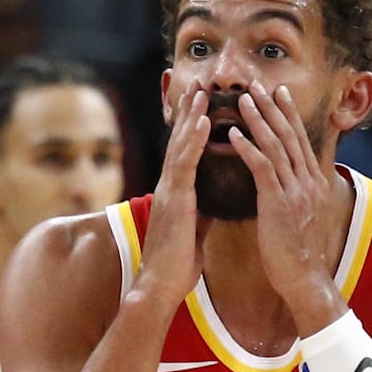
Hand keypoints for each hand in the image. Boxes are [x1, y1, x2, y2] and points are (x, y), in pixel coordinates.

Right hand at [137, 82, 211, 307]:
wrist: (160, 288)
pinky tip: (203, 120)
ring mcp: (169, 191)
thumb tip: (210, 205)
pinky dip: (194, 140)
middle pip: (179, 141)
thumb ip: (200, 215)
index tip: (201, 104)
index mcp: (176, 194)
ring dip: (192, 115)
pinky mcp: (174, 200)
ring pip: (180, 145)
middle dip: (189, 112)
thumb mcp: (194, 234)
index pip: (184, 154)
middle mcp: (169, 187)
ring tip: (202, 90)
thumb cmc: (176, 267)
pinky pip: (185, 164)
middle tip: (199, 83)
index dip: (191, 128)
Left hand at [229, 82, 344, 332]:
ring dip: (258, 120)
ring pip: (276, 146)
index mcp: (314, 183)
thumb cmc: (298, 254)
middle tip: (258, 84)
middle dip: (273, 108)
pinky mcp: (279, 204)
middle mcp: (308, 182)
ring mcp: (296, 192)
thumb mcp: (302, 217)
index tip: (277, 94)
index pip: (300, 141)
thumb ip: (296, 195)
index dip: (288, 116)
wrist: (305, 280)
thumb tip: (290, 184)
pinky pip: (263, 169)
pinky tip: (233, 134)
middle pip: (290, 136)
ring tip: (242, 99)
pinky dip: (248, 149)